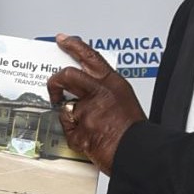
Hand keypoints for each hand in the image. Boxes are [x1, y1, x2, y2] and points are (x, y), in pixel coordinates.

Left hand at [46, 32, 145, 174]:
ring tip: (88, 126)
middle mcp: (99, 94)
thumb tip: (86, 86)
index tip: (62, 40)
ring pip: (65, 108)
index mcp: (112, 83)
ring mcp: (88, 113)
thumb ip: (104, 89)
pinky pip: (67, 131)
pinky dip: (75, 136)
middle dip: (54, 81)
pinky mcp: (80, 131)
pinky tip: (90, 139)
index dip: (73, 46)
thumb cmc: (134, 130)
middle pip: (66, 75)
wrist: (139, 153)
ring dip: (71, 118)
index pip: (90, 56)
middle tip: (54, 89)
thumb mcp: (124, 98)